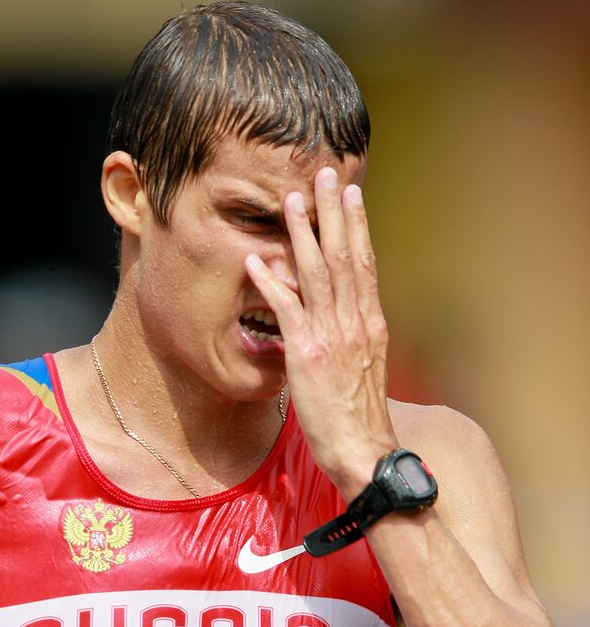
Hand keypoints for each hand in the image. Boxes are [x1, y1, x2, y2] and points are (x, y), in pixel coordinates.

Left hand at [245, 168, 397, 499]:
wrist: (364, 453)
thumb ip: (352, 339)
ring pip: (317, 273)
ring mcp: (332, 337)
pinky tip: (256, 259)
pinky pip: (288, 310)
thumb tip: (341, 318)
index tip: (351, 193)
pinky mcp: (308, 355)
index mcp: (370, 324)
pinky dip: (272, 281)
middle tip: (326, 173)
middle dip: (334, 212)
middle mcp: (355, 323)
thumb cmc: (360, 419)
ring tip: (293, 198)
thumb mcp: (364, 370)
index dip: (356, 226)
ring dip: (303, 233)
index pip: (364, 264)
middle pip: (344, 256)